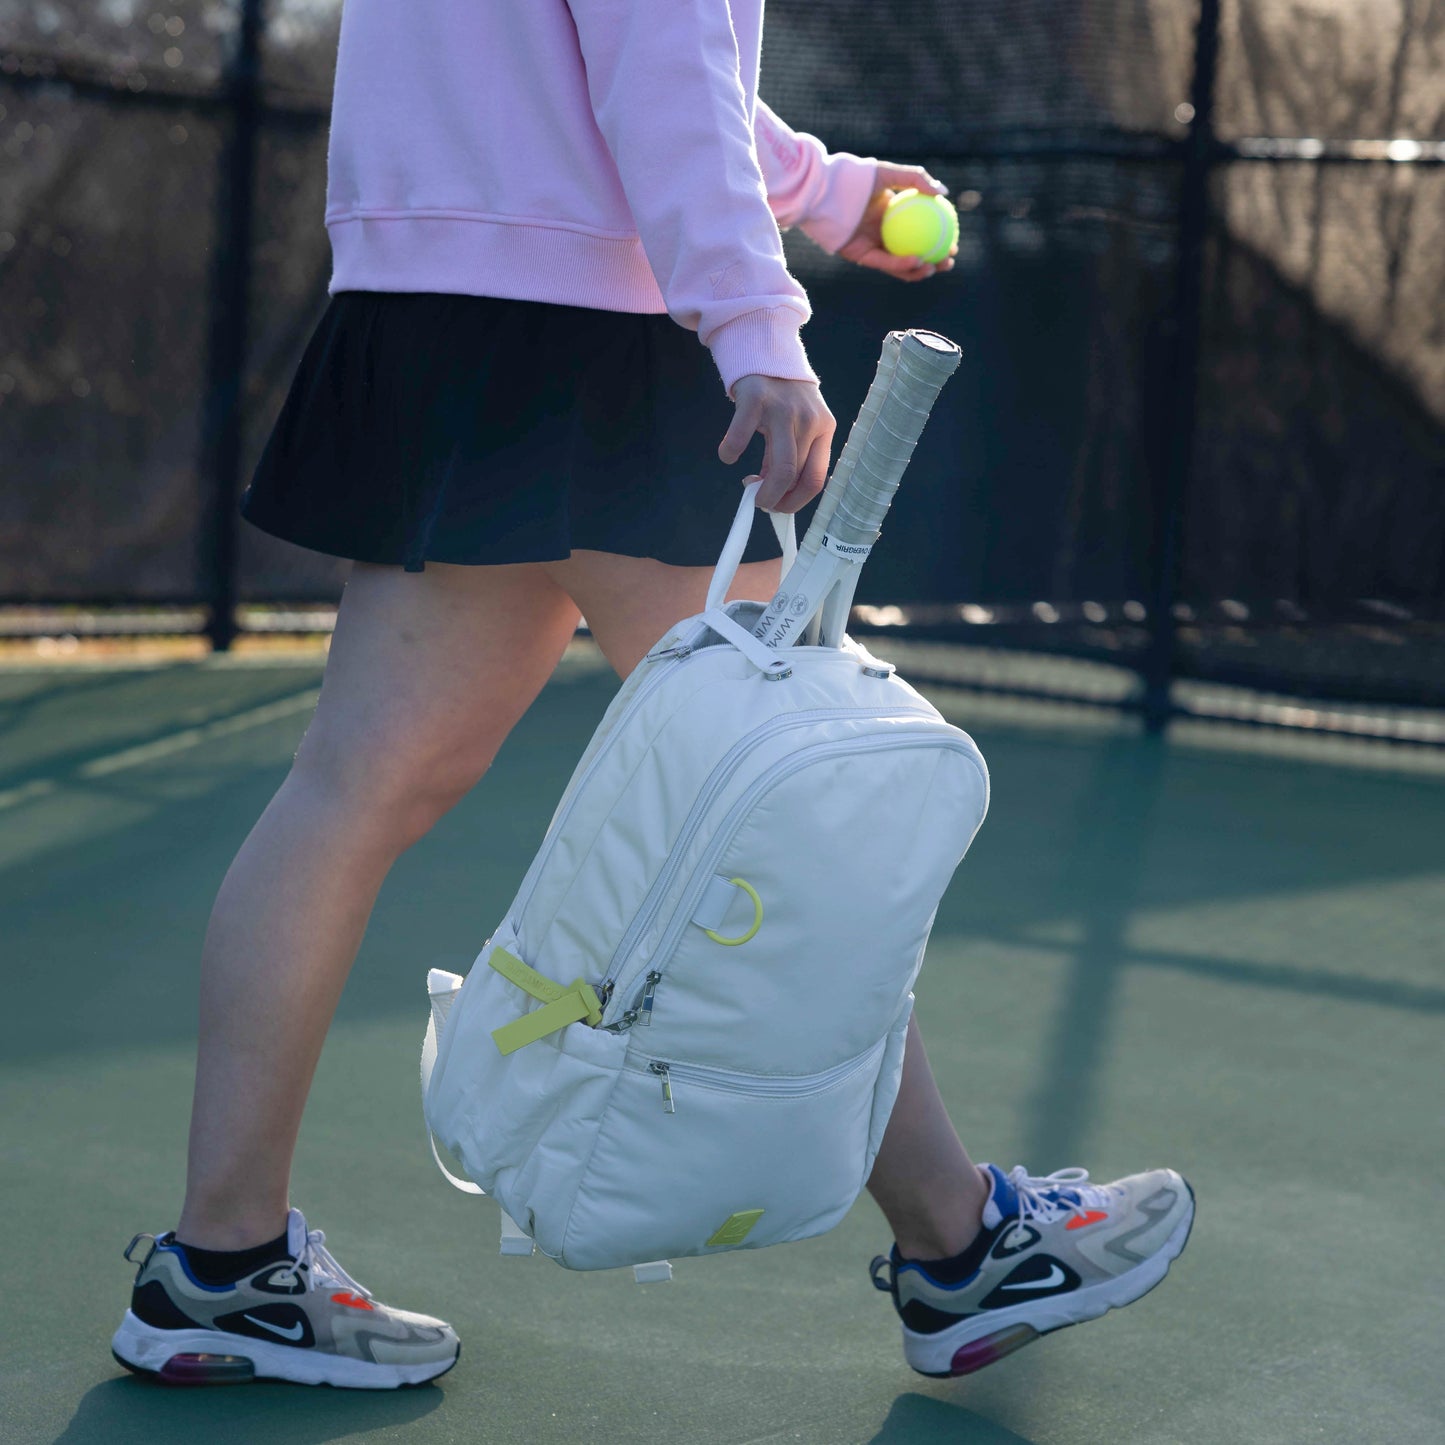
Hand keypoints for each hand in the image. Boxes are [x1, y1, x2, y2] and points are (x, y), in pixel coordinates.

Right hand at [719, 374, 835, 512]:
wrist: (766, 352)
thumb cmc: (783, 398)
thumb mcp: (798, 424)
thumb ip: (791, 456)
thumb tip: (775, 493)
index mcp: (825, 429)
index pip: (817, 479)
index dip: (796, 501)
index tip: (779, 507)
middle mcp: (809, 420)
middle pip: (796, 477)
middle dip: (775, 500)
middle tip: (760, 502)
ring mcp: (783, 409)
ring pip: (780, 468)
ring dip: (761, 490)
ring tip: (749, 487)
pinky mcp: (755, 399)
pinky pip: (741, 438)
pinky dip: (730, 453)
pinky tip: (728, 454)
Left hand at [837, 163, 957, 281]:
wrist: (828, 192)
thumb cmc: (859, 179)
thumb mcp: (891, 174)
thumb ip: (917, 180)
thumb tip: (944, 192)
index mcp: (893, 216)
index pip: (921, 232)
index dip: (939, 240)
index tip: (955, 242)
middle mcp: (884, 234)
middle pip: (914, 252)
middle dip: (934, 261)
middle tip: (949, 261)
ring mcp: (874, 247)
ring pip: (900, 265)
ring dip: (919, 270)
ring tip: (935, 267)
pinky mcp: (862, 257)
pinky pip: (886, 263)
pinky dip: (902, 264)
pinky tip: (918, 261)